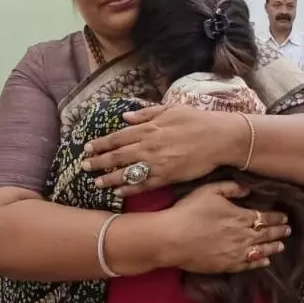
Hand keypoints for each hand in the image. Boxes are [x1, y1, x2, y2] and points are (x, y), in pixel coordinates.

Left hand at [82, 105, 232, 195]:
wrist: (219, 138)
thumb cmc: (197, 120)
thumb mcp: (170, 109)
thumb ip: (146, 114)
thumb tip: (126, 117)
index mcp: (148, 128)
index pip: (118, 137)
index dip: (101, 144)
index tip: (87, 148)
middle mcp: (148, 146)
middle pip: (117, 156)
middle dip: (98, 162)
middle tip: (83, 167)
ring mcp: (156, 163)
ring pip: (126, 172)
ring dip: (109, 178)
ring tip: (95, 183)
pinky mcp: (166, 177)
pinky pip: (143, 185)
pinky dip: (129, 189)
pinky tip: (118, 193)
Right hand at [157, 181, 288, 273]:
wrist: (173, 238)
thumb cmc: (189, 211)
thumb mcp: (209, 191)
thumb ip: (231, 188)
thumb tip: (248, 190)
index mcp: (240, 216)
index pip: (264, 217)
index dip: (276, 217)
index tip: (284, 216)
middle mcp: (243, 235)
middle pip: (266, 234)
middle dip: (279, 231)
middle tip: (288, 230)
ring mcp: (236, 252)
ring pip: (261, 250)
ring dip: (273, 247)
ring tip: (281, 245)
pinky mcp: (227, 265)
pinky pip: (248, 264)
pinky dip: (259, 262)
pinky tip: (265, 261)